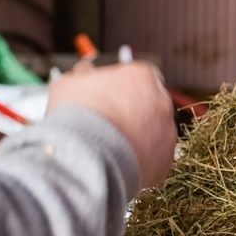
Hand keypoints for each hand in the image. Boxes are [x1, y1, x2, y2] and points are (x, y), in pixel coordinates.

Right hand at [47, 61, 176, 188]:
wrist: (86, 160)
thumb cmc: (76, 118)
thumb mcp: (68, 84)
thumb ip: (82, 75)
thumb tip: (84, 72)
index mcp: (141, 75)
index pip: (137, 77)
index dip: (120, 89)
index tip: (107, 99)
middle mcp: (161, 101)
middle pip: (149, 104)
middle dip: (132, 113)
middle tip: (109, 125)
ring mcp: (167, 131)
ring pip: (154, 132)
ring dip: (138, 137)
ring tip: (111, 149)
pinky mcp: (166, 160)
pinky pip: (155, 158)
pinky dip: (141, 160)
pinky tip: (120, 164)